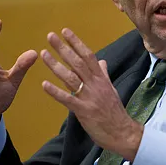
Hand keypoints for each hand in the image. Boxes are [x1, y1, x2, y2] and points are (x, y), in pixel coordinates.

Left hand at [40, 28, 142, 159]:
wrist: (122, 132)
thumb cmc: (115, 112)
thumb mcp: (111, 90)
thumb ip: (105, 75)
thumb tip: (102, 61)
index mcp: (102, 79)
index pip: (88, 56)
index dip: (76, 43)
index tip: (65, 31)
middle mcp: (96, 85)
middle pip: (78, 63)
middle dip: (63, 48)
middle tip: (50, 36)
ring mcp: (89, 97)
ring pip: (71, 78)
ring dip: (56, 65)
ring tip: (44, 54)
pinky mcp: (84, 111)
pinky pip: (68, 99)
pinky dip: (56, 92)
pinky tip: (44, 85)